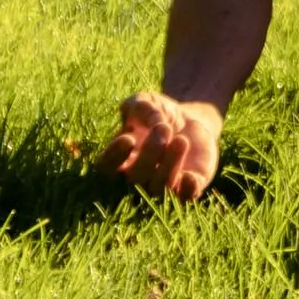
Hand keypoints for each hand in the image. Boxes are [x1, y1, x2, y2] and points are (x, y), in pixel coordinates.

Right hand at [103, 91, 220, 197]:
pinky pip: (186, 197)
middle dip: (150, 153)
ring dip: (169, 166)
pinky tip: (190, 175)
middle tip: (163, 128)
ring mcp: (162, 184)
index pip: (106, 166)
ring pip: (159, 189)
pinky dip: (187, 190)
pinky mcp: (188, 187)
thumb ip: (140, 105)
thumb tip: (154, 122)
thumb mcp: (146, 101)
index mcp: (120, 157)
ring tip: (181, 140)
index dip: (114, 156)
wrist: (191, 120)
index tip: (128, 138)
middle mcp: (138, 176)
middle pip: (136, 177)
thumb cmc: (160, 111)